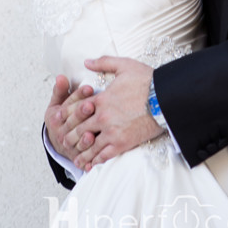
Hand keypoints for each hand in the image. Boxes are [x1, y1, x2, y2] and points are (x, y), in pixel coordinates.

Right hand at [43, 75, 96, 161]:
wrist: (59, 142)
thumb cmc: (62, 118)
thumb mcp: (58, 103)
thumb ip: (60, 90)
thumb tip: (61, 77)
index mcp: (56, 116)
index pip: (68, 104)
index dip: (78, 95)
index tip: (88, 88)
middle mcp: (61, 131)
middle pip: (72, 121)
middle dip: (81, 113)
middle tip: (91, 105)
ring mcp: (68, 144)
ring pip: (76, 140)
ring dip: (84, 137)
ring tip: (92, 132)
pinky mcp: (76, 155)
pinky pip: (83, 155)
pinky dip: (88, 154)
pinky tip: (95, 150)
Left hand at [71, 56, 162, 171]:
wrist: (165, 98)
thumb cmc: (147, 80)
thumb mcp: (124, 65)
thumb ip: (103, 62)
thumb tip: (87, 61)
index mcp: (101, 99)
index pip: (76, 109)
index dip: (67, 116)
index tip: (62, 120)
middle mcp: (103, 117)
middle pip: (79, 130)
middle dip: (70, 136)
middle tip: (65, 141)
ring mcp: (112, 132)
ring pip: (89, 145)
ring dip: (81, 152)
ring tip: (76, 158)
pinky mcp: (123, 143)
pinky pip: (104, 155)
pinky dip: (96, 161)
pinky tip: (92, 165)